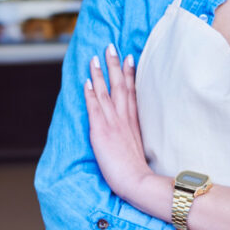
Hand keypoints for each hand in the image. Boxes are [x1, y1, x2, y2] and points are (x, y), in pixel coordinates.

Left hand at [84, 44, 152, 201]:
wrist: (137, 182)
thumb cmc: (140, 171)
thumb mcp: (143, 149)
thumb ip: (137, 137)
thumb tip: (135, 132)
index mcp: (134, 122)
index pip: (132, 92)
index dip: (130, 73)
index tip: (130, 57)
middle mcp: (124, 118)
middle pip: (120, 85)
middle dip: (114, 65)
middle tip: (110, 47)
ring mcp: (113, 123)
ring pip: (105, 92)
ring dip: (99, 73)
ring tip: (94, 57)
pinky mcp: (101, 131)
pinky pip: (94, 107)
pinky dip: (90, 92)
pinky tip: (86, 81)